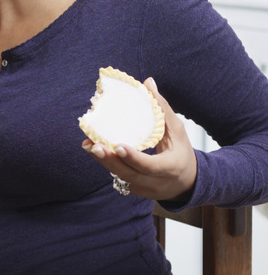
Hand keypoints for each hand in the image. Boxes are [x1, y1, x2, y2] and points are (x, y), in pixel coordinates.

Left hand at [81, 78, 197, 201]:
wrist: (187, 183)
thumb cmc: (182, 153)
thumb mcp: (178, 131)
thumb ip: (162, 108)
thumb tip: (147, 83)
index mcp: (171, 167)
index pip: (150, 166)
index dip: (134, 158)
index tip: (118, 146)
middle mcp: (156, 182)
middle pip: (129, 174)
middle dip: (109, 160)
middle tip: (93, 145)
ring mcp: (145, 189)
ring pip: (121, 177)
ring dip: (104, 161)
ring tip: (88, 145)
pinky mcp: (135, 191)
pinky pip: (119, 178)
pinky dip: (109, 165)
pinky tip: (96, 151)